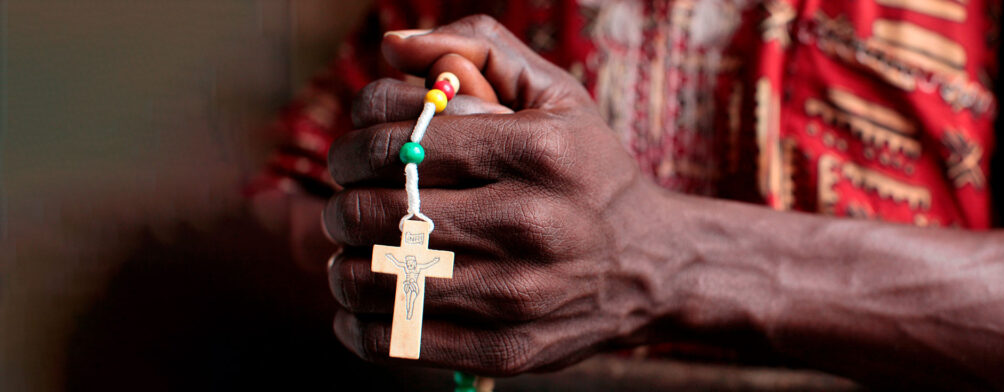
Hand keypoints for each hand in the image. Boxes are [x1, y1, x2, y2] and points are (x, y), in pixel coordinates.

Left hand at [324, 15, 665, 374]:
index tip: (359, 149)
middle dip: (342, 200)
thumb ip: (479, 47)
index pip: (395, 136)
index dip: (354, 138)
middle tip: (350, 200)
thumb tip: (393, 48)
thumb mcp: (555, 93)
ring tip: (358, 251)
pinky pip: (393, 341)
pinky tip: (369, 302)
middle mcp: (526, 222)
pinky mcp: (505, 350)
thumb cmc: (588, 170)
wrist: (653, 263)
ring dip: (342, 262)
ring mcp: (516, 293)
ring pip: (373, 279)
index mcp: (534, 150)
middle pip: (373, 209)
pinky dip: (358, 323)